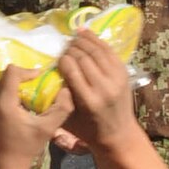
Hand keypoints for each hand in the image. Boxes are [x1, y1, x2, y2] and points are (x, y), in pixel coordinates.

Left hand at [0, 67, 73, 168]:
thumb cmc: (25, 149)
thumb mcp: (47, 129)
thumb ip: (61, 108)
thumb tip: (67, 90)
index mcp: (4, 103)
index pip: (11, 72)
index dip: (27, 70)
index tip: (39, 77)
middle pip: (0, 76)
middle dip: (15, 77)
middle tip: (30, 84)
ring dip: (7, 85)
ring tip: (22, 95)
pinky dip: (1, 95)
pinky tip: (14, 107)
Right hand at [57, 31, 138, 152]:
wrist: (119, 135)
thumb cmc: (88, 130)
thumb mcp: (67, 120)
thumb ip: (57, 99)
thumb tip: (44, 76)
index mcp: (88, 100)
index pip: (71, 69)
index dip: (62, 59)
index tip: (57, 58)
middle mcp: (104, 87)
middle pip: (84, 57)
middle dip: (71, 49)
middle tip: (63, 48)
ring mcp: (116, 79)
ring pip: (97, 51)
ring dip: (83, 41)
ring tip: (73, 39)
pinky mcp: (124, 73)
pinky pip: (109, 51)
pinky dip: (97, 40)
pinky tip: (86, 34)